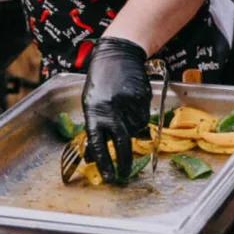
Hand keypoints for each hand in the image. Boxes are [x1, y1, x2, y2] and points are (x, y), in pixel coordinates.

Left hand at [81, 37, 150, 184]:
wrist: (118, 56)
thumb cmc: (100, 81)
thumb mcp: (90, 103)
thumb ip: (94, 126)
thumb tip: (93, 154)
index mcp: (94, 113)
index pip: (99, 144)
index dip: (104, 163)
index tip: (109, 178)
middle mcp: (112, 111)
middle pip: (121, 145)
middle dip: (123, 163)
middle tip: (124, 175)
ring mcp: (128, 106)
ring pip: (134, 132)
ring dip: (131, 131)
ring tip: (124, 115)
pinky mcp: (142, 101)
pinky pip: (143, 120)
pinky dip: (139, 119)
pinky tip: (132, 106)